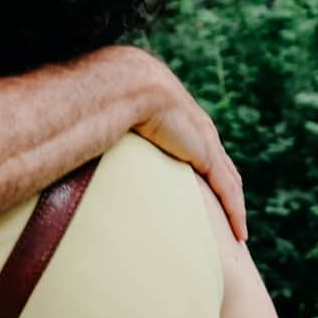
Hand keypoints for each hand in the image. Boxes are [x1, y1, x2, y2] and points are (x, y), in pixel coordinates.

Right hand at [116, 49, 248, 241]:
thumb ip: (107, 134)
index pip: (203, 150)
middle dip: (228, 193)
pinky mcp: (206, 155)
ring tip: (238, 233)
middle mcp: (199, 131)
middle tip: (231, 220)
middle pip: (223, 168)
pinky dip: (235, 211)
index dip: (209, 172)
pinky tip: (239, 232)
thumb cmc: (110, 97)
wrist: (128, 84)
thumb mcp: (114, 119)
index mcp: (181, 121)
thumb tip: (77, 146)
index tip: (209, 194)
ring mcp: (206, 143)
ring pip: (230, 183)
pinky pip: (227, 190)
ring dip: (236, 209)